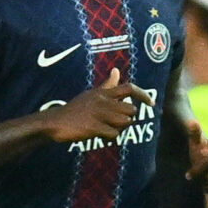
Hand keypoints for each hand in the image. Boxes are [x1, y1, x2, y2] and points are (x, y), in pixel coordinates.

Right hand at [34, 68, 149, 143]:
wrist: (55, 122)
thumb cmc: (75, 109)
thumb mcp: (91, 94)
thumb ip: (107, 85)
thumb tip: (116, 70)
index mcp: (102, 92)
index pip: (129, 88)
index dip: (143, 95)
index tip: (151, 103)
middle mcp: (103, 101)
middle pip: (130, 109)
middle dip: (128, 118)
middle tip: (117, 123)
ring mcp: (99, 114)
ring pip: (125, 122)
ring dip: (120, 128)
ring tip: (108, 129)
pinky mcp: (94, 127)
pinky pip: (114, 134)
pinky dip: (110, 137)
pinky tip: (101, 135)